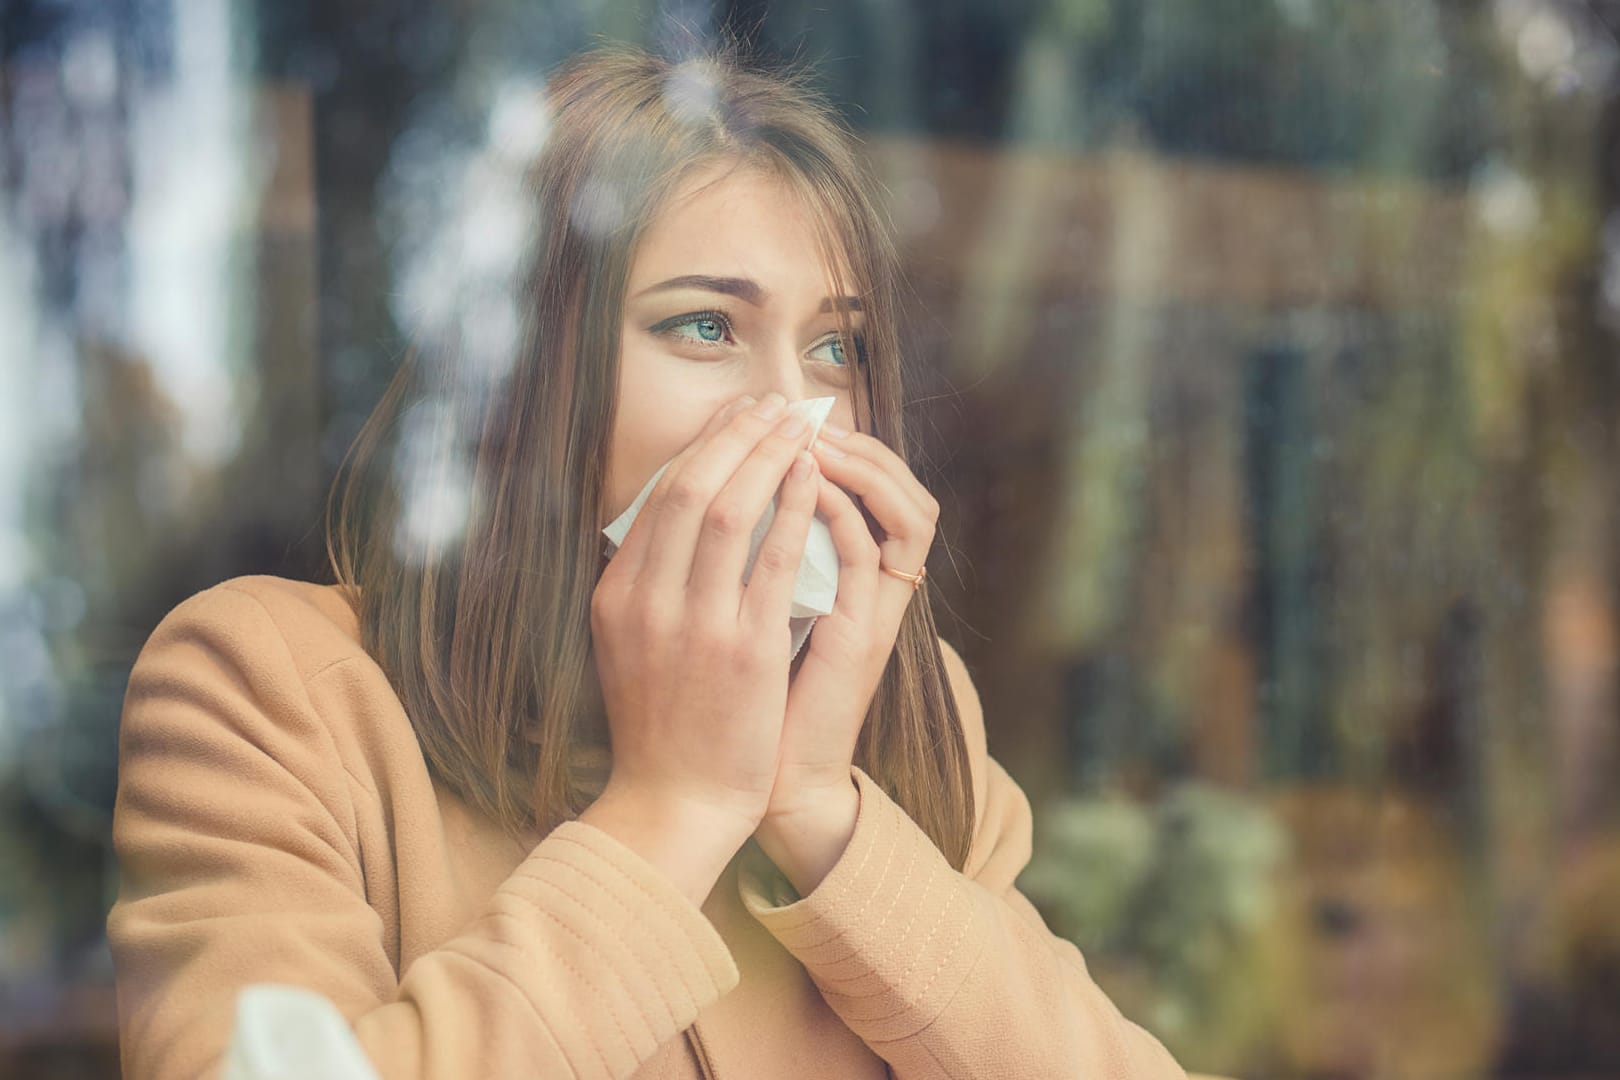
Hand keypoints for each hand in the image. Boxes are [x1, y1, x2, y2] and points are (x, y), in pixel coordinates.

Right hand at [589, 392, 820, 850]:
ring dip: (766, 455)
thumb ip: (644, 585)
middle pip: (690, 489)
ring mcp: (695, 624)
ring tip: (797, 425)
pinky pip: (772, 560)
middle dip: (735, 435)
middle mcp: (647, 601)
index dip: (702, 446)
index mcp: (617, 596)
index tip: (736, 417)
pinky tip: (812, 478)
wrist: (674, 802)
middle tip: (772, 404)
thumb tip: (670, 521)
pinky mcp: (745, 650)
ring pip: (728, 511)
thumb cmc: (659, 727)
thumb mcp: (627, 646)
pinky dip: (792, 509)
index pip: (659, 497)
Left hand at [753, 423, 938, 890]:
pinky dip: (842, 511)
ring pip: (908, 512)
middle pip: (903, 489)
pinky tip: (808, 481)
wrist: (767, 779)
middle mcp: (875, 591)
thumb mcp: (751, 613)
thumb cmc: (752, 701)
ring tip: (811, 433)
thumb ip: (751, 561)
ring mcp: (876, 613)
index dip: (838, 446)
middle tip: (800, 410)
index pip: (871, 491)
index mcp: (850, 581)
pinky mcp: (864, 635)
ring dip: (861, 465)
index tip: (780, 417)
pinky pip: (872, 555)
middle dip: (855, 441)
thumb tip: (710, 498)